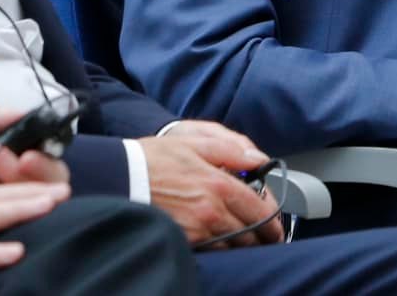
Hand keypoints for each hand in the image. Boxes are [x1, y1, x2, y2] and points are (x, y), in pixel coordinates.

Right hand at [138, 121, 284, 245]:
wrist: (121, 176)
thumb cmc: (155, 158)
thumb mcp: (194, 143)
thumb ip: (231, 151)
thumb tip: (259, 159)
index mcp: (219, 184)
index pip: (259, 209)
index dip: (272, 220)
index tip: (275, 225)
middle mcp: (212, 210)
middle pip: (250, 233)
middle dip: (261, 236)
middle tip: (265, 236)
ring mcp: (198, 229)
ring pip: (233, 246)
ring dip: (242, 244)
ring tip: (244, 240)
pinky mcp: (184, 241)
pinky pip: (213, 252)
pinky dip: (221, 249)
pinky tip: (219, 242)